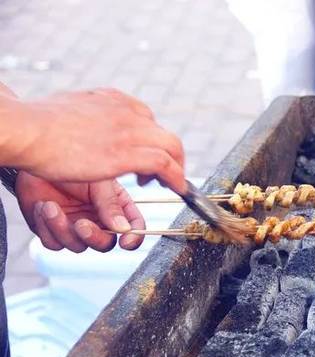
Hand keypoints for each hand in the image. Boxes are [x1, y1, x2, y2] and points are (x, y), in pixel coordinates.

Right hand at [2, 88, 185, 193]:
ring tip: (173, 184)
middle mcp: (126, 111)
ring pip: (172, 147)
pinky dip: (176, 178)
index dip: (151, 139)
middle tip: (163, 174)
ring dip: (177, 167)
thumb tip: (81, 123)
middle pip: (162, 132)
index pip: (145, 117)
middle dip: (169, 154)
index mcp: (111, 99)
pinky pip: (166, 164)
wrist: (26, 129)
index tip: (147, 155)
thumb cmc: (35, 124)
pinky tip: (177, 188)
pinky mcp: (127, 153)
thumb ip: (85, 115)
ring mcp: (129, 131)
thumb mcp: (68, 109)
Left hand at [16, 171, 144, 251]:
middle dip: (94, 237)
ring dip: (63, 229)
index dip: (134, 237)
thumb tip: (123, 228)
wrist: (36, 158)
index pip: (133, 226)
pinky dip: (46, 227)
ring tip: (50, 207)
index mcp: (116, 205)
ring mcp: (75, 227)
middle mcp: (98, 219)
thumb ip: (110, 205)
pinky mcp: (52, 230)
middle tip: (82, 224)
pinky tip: (43, 206)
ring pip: (77, 246)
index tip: (126, 241)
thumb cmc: (71, 160)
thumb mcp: (98, 181)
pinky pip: (53, 243)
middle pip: (105, 243)